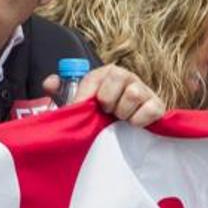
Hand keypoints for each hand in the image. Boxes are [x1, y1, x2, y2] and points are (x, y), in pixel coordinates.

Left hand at [42, 64, 164, 126]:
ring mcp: (145, 91)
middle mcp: (127, 78)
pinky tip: (132, 126)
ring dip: (123, 112)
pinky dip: (139, 120)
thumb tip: (49, 83)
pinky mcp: (158, 107)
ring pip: (134, 94)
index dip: (87, 95)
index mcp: (107, 74)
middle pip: (118, 78)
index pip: (95, 77)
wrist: (122, 133)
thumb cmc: (97, 117)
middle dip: (108, 100)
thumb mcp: (77, 105)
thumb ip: (61, 92)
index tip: (82, 109)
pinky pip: (151, 109)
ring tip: (118, 120)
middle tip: (105, 113)